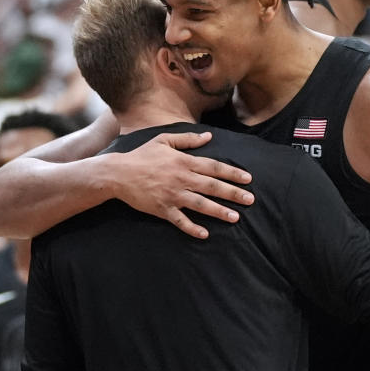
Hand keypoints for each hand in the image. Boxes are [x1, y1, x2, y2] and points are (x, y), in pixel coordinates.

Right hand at [106, 131, 253, 238]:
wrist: (118, 173)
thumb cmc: (142, 155)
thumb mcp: (164, 140)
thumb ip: (188, 139)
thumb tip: (209, 136)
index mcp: (184, 162)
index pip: (214, 167)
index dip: (232, 173)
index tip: (248, 179)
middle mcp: (182, 179)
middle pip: (212, 186)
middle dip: (233, 193)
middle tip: (250, 200)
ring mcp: (172, 195)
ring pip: (201, 204)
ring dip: (219, 211)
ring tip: (235, 217)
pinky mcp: (162, 209)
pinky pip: (180, 220)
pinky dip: (192, 228)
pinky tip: (205, 234)